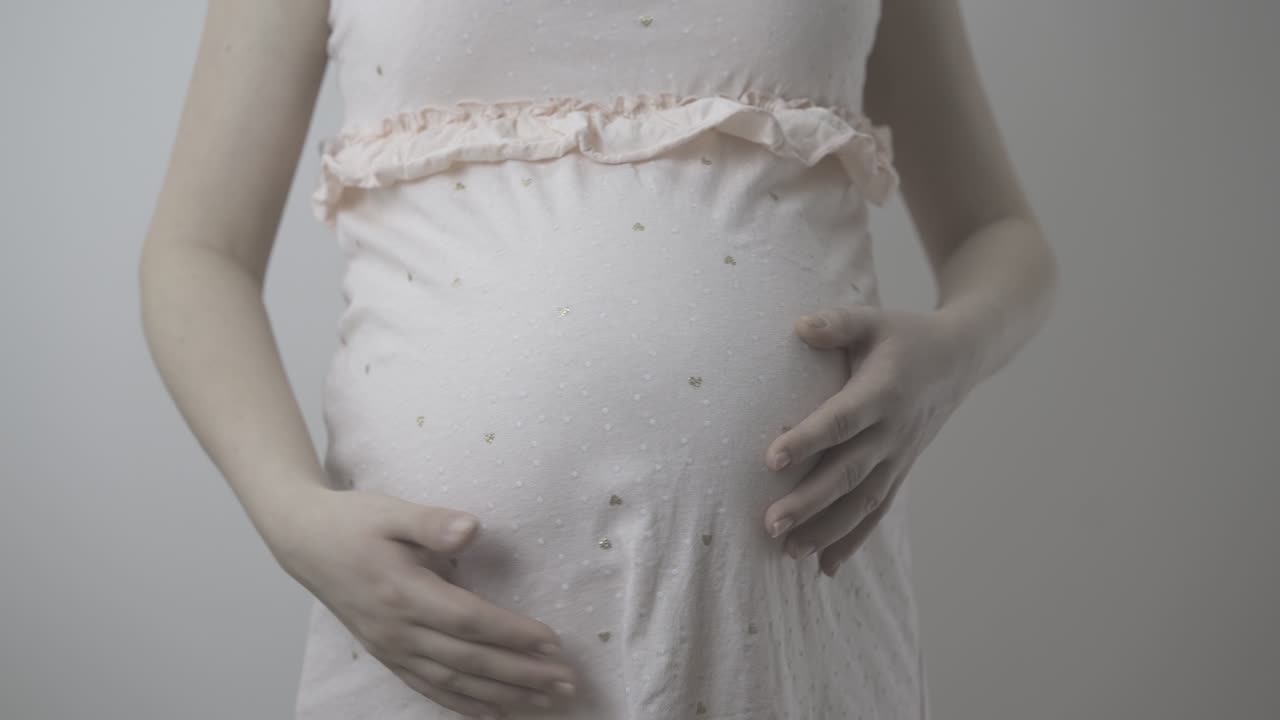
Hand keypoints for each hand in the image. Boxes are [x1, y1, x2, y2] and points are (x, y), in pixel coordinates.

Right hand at [269, 485, 578, 718]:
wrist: (304, 542)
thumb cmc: (353, 523)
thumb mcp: (392, 511)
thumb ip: (432, 523)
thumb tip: (472, 528)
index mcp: (404, 593)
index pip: (469, 621)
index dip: (512, 634)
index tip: (553, 642)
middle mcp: (398, 630)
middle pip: (469, 660)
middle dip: (522, 674)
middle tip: (566, 683)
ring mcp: (391, 648)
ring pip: (454, 681)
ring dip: (503, 694)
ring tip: (545, 701)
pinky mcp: (387, 655)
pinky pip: (429, 688)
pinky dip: (464, 704)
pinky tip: (494, 712)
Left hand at [761, 305, 973, 576]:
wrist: (960, 359)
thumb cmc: (905, 337)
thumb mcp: (874, 321)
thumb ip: (837, 323)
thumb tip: (798, 327)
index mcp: (883, 391)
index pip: (842, 420)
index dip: (809, 438)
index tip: (772, 458)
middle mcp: (893, 431)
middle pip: (849, 472)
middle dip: (810, 501)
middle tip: (771, 523)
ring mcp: (899, 456)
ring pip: (864, 502)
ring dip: (827, 530)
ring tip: (788, 551)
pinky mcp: (901, 471)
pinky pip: (878, 511)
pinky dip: (853, 540)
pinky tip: (825, 567)